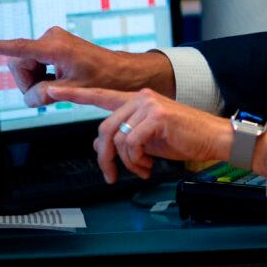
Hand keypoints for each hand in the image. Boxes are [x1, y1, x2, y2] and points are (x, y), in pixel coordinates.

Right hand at [0, 26, 174, 106]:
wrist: (119, 70)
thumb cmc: (102, 77)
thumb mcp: (72, 91)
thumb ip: (45, 94)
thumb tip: (30, 96)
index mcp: (55, 48)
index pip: (19, 48)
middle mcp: (51, 38)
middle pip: (19, 64)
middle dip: (28, 82)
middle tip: (47, 94)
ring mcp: (52, 39)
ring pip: (25, 64)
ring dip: (35, 80)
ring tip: (57, 87)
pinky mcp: (53, 44)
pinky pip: (34, 61)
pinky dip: (41, 74)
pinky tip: (57, 80)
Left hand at [49, 86, 266, 182]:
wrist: (213, 138)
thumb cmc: (184, 138)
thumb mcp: (148, 139)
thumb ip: (124, 137)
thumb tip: (102, 145)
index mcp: (138, 100)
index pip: (100, 95)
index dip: (75, 94)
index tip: (53, 91)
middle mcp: (141, 97)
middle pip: (104, 129)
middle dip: (105, 157)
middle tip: (113, 175)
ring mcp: (149, 104)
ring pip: (116, 139)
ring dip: (125, 163)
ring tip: (140, 170)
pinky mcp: (157, 116)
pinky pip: (131, 144)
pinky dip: (136, 161)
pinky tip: (148, 166)